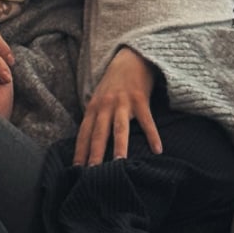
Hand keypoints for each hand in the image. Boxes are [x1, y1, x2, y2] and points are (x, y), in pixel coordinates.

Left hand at [74, 47, 161, 165]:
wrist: (131, 58)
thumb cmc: (114, 83)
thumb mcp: (99, 99)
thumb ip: (94, 118)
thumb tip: (88, 143)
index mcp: (93, 108)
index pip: (84, 133)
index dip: (80, 151)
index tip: (75, 170)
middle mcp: (105, 106)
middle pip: (99, 133)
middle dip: (95, 154)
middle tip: (92, 174)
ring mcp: (123, 102)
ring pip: (119, 128)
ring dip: (119, 146)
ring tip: (119, 164)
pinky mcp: (140, 99)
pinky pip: (147, 120)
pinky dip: (153, 135)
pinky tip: (158, 150)